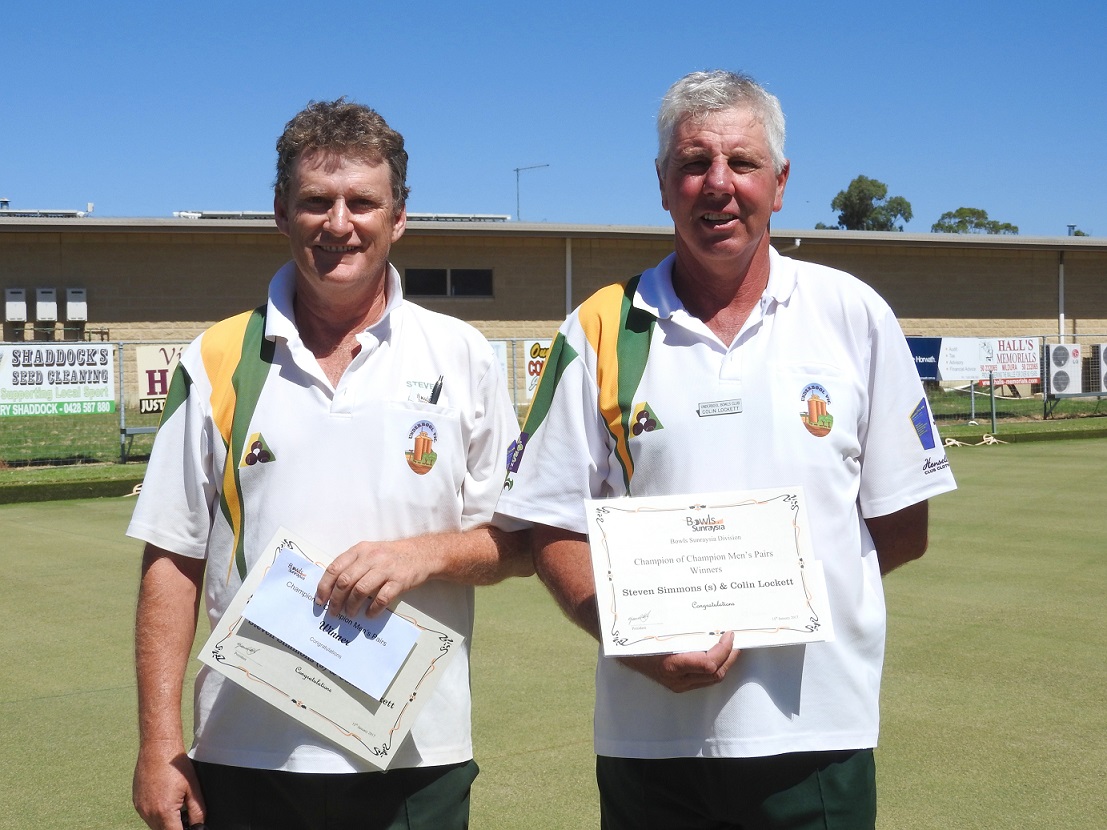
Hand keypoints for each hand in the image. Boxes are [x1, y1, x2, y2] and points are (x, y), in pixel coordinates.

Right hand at [133, 741, 204, 829]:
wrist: (158, 748)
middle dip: (175, 827)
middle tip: (186, 817)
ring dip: (166, 822)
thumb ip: (197, 812)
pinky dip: (157, 815)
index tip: (191, 827)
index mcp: (164, 811)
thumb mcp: (193, 789)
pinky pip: (147, 816)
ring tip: (177, 807)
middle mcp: (149, 813)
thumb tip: (199, 826)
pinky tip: (166, 801)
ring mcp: (140, 809)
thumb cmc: (176, 766)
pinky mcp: (136, 803)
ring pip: (154, 826)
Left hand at [315, 539, 430, 617]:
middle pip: (345, 581)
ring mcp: (386, 569)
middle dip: (336, 600)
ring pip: (360, 590)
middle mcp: (371, 557)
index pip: (335, 568)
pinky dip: (373, 609)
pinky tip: (369, 614)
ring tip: (350, 614)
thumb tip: (332, 588)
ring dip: (352, 606)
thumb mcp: (369, 552)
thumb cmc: (391, 556)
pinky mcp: (399, 580)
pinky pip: (382, 598)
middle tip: (333, 613)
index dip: (324, 586)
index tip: (320, 601)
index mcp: (360, 550)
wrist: (421, 553)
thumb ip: (352, 565)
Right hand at [617, 631, 739, 692]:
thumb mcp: (660, 628)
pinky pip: (705, 679)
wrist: (624, 652)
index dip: (723, 650)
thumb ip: (682, 626)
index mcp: (671, 665)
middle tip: (736, 640)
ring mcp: (679, 684)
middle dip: (730, 656)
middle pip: (715, 674)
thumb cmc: (641, 637)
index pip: (709, 664)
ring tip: (731, 646)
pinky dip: (716, 667)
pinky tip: (718, 653)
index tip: (729, 634)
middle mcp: (677, 679)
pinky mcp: (680, 685)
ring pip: (712, 679)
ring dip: (725, 662)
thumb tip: (706, 613)